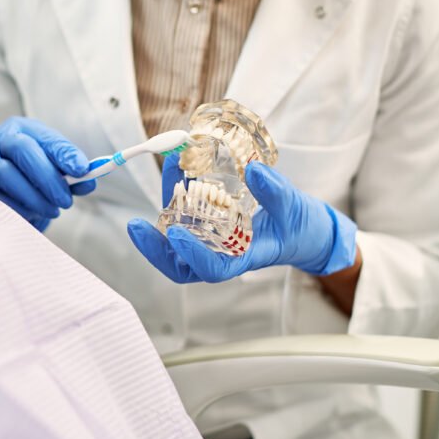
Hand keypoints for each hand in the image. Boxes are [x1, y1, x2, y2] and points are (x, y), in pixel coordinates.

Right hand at [0, 117, 96, 230]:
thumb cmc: (28, 175)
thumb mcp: (51, 169)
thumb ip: (70, 175)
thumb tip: (89, 181)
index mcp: (20, 129)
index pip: (45, 138)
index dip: (64, 153)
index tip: (82, 170)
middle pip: (22, 150)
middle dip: (47, 178)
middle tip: (66, 201)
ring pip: (7, 176)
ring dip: (33, 198)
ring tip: (50, 210)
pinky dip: (16, 209)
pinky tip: (29, 215)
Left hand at [127, 153, 356, 282]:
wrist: (303, 229)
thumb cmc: (300, 226)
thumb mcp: (294, 207)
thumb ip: (274, 191)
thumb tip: (252, 170)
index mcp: (243, 259)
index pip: (211, 269)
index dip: (191, 256)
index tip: (176, 234)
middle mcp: (221, 254)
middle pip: (180, 264)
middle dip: (155, 248)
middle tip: (135, 225)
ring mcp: (212, 242)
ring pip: (178, 239)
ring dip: (166, 209)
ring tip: (168, 172)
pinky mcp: (208, 227)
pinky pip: (186, 216)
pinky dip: (179, 194)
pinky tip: (180, 168)